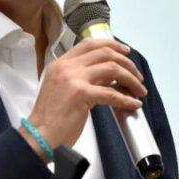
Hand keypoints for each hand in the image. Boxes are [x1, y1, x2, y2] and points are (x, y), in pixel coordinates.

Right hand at [19, 38, 147, 161]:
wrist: (39, 134)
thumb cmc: (50, 117)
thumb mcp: (63, 88)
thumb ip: (82, 78)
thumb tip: (108, 77)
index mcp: (61, 63)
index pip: (90, 44)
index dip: (111, 45)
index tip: (125, 52)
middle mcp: (67, 66)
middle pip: (105, 53)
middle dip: (127, 63)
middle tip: (137, 75)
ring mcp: (74, 78)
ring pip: (112, 69)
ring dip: (131, 79)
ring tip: (139, 90)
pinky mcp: (81, 94)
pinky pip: (111, 94)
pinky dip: (126, 99)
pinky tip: (134, 104)